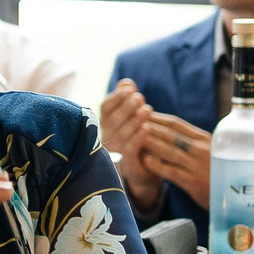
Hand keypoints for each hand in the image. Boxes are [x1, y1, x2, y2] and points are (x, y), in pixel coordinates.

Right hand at [98, 81, 161, 207]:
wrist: (145, 170)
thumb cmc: (138, 138)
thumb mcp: (133, 117)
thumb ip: (128, 99)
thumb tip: (126, 83)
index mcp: (106, 123)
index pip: (105, 107)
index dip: (116, 97)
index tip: (130, 89)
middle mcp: (106, 137)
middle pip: (112, 119)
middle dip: (126, 106)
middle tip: (139, 98)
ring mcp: (115, 152)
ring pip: (120, 134)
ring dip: (134, 120)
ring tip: (148, 109)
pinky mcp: (126, 166)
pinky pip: (129, 150)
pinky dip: (137, 138)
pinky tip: (147, 129)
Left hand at [137, 111, 213, 207]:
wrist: (236, 200)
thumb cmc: (219, 174)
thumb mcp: (211, 154)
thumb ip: (193, 143)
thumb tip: (169, 132)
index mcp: (206, 139)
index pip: (176, 124)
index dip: (156, 117)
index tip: (139, 112)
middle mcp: (202, 150)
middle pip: (170, 134)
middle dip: (148, 126)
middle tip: (129, 120)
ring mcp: (198, 166)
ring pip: (169, 151)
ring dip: (150, 142)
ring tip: (133, 136)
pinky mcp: (194, 183)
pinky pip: (172, 172)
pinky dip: (157, 165)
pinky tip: (144, 160)